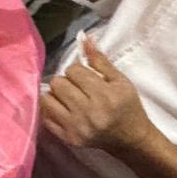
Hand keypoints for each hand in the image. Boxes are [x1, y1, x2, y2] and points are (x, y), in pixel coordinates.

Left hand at [41, 34, 154, 156]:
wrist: (131, 139)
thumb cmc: (127, 106)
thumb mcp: (120, 81)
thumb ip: (100, 60)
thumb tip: (84, 37)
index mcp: (104, 96)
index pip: (73, 71)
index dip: (78, 71)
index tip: (85, 78)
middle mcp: (88, 113)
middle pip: (58, 84)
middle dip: (65, 82)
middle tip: (76, 88)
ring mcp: (76, 128)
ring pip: (47, 100)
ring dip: (55, 95)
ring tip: (68, 98)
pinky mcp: (68, 139)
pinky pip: (45, 118)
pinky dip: (51, 110)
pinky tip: (63, 109)